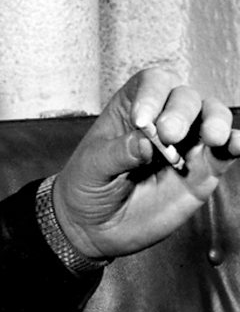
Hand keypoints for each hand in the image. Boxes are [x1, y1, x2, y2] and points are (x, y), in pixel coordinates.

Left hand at [53, 68, 238, 258]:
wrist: (95, 228)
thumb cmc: (87, 187)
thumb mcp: (91, 168)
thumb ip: (118, 153)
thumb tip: (145, 142)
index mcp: (132, 109)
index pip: (152, 83)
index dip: (152, 94)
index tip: (142, 119)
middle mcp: (164, 120)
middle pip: (185, 97)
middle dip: (181, 112)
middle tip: (168, 135)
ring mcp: (186, 144)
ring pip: (212, 117)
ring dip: (216, 122)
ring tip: (211, 138)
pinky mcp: (203, 171)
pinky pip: (226, 152)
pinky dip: (236, 143)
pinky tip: (237, 144)